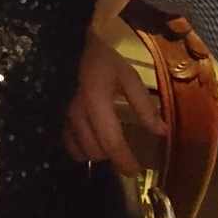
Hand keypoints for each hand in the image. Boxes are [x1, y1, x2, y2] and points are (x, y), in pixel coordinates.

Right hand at [64, 32, 164, 172]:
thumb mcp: (128, 77)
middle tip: (125, 153)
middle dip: (113, 156)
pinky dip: (81, 148)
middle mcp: (76, 113)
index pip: (111, 142)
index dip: (124, 161)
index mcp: (97, 101)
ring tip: (108, 145)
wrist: (69, 45)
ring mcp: (62, 116)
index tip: (136, 172)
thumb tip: (162, 132)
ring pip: (80, 151)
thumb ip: (144, 106)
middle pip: (96, 151)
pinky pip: (67, 143)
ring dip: (96, 153)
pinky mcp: (55, 117)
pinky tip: (91, 141)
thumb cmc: (102, 59)